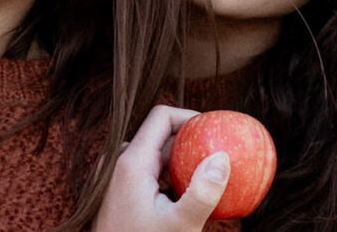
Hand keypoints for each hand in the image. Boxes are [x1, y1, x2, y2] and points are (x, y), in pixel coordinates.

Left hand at [93, 105, 229, 231]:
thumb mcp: (180, 226)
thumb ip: (203, 192)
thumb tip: (223, 158)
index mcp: (129, 161)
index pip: (162, 116)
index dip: (191, 117)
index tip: (216, 132)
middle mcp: (117, 162)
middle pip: (159, 135)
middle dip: (190, 142)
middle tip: (219, 155)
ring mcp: (113, 176)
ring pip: (153, 154)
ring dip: (180, 162)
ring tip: (206, 177)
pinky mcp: (115, 191)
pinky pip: (145, 172)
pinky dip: (167, 176)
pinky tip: (185, 196)